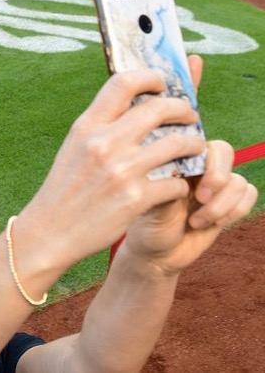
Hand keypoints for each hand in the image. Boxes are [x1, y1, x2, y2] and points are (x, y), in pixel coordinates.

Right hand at [17, 67, 207, 270]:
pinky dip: (180, 184)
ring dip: (193, 145)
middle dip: (183, 110)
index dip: (151, 77)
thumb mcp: (74, 148)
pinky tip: (174, 187)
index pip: (123, 82)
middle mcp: (103, 143)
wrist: (49, 232)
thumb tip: (137, 105)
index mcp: (86, 126)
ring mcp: (121, 171)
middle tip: (189, 118)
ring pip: (179, 143)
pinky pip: (176, 182)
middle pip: (160, 108)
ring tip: (193, 149)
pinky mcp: (136, 199)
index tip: (162, 86)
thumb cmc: (64, 190)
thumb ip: (101, 126)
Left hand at [121, 140, 257, 275]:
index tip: (185, 181)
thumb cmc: (147, 226)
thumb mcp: (149, 207)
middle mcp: (196, 167)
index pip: (196, 141)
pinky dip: (235, 210)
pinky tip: (213, 224)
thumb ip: (165, 188)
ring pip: (237, 180)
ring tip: (196, 222)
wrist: (158, 255)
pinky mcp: (230, 201)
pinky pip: (249, 193)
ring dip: (220, 206)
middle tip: (200, 198)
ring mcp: (214, 185)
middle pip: (224, 151)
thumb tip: (179, 175)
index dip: (198, 158)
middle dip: (217, 177)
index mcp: (173, 160)